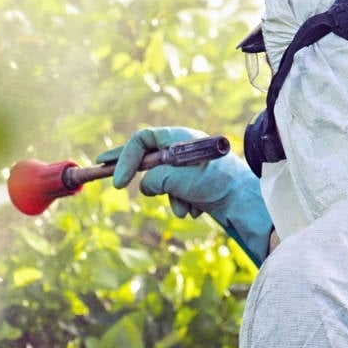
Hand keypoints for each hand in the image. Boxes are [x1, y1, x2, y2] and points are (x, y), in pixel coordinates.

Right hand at [96, 127, 273, 263]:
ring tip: (186, 204)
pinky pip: (176, 195)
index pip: (142, 140)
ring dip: (170, 198)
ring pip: (162, 183)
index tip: (116, 181)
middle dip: (132, 169)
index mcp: (179, 138)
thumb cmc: (216, 182)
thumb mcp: (178, 178)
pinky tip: (198, 208)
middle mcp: (183, 149)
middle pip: (147, 156)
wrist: (246, 202)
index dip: (125, 158)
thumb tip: (145, 186)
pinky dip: (182, 204)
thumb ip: (154, 179)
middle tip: (102, 167)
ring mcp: (189, 168)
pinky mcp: (196, 185)